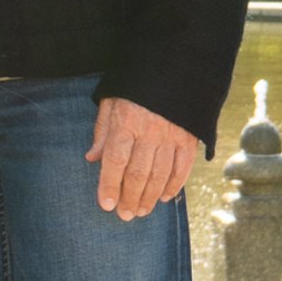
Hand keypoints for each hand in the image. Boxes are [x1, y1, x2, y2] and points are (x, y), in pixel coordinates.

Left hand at [87, 96, 198, 219]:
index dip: (109, 184)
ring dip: (149, 197)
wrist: (172, 65)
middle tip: (124, 215)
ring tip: (140, 211)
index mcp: (126, 120)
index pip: (115, 159)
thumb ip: (102, 130)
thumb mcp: (111, 100)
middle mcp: (149, 130)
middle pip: (137, 173)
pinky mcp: (189, 138)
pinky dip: (173, 186)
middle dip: (129, 198)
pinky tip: (164, 197)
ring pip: (159, 175)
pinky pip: (182, 169)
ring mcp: (171, 135)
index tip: (105, 204)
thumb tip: (92, 159)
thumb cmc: (134, 85)